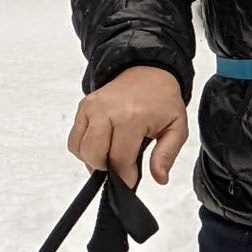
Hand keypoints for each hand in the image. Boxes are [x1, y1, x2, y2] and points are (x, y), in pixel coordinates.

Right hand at [69, 65, 188, 188]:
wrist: (148, 71)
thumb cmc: (163, 101)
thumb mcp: (176, 128)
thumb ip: (167, 155)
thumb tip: (159, 178)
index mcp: (132, 116)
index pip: (119, 159)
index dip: (124, 177)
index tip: (130, 180)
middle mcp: (107, 110)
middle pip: (94, 155)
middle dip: (106, 169)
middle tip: (120, 168)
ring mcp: (92, 107)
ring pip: (80, 148)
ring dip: (93, 160)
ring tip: (111, 156)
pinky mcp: (83, 107)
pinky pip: (74, 138)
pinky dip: (84, 149)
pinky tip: (102, 146)